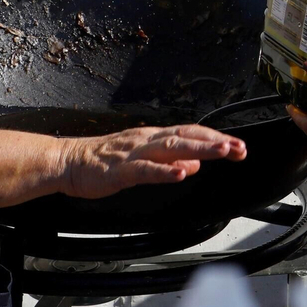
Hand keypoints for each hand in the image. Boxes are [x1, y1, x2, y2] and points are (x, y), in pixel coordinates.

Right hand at [61, 126, 245, 198]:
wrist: (67, 162)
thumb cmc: (104, 162)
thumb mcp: (143, 161)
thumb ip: (170, 161)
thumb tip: (195, 164)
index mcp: (153, 138)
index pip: (191, 133)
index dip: (215, 138)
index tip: (238, 146)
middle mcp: (147, 140)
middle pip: (186, 137)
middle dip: (214, 142)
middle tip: (239, 148)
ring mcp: (134, 153)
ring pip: (170, 148)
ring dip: (198, 149)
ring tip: (220, 152)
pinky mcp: (119, 169)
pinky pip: (145, 170)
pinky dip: (164, 171)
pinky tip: (181, 173)